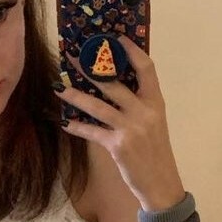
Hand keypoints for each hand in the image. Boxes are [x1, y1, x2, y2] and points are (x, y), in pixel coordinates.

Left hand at [57, 36, 186, 210]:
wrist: (161, 184)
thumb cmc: (155, 153)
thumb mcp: (154, 124)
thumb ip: (139, 106)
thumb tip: (114, 88)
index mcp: (155, 103)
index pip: (146, 67)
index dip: (131, 50)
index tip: (115, 38)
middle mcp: (144, 112)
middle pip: (114, 82)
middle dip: (92, 68)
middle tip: (74, 57)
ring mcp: (130, 128)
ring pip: (98, 106)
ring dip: (76, 96)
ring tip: (60, 87)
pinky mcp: (118, 146)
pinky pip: (93, 132)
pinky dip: (78, 128)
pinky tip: (66, 123)